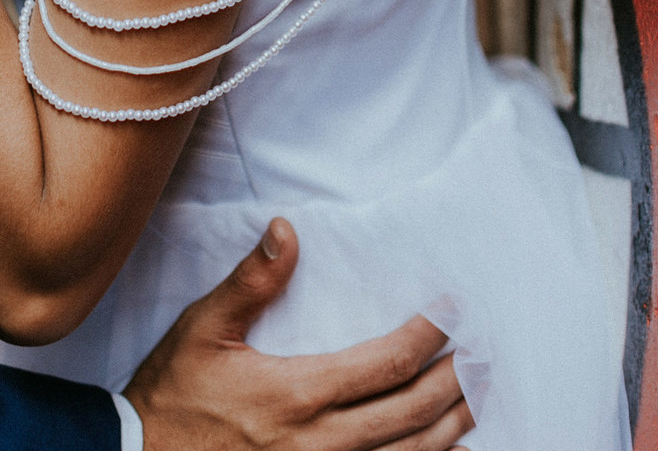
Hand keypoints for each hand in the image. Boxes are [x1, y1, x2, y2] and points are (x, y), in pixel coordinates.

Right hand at [127, 220, 472, 450]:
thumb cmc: (175, 393)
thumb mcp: (204, 328)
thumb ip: (250, 281)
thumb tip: (286, 229)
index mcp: (297, 395)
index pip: (385, 366)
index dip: (428, 338)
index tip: (452, 311)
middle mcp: (321, 445)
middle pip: (412, 415)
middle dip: (455, 381)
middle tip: (483, 352)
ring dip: (452, 428)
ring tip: (476, 397)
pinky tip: (441, 448)